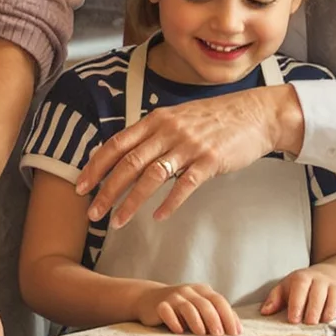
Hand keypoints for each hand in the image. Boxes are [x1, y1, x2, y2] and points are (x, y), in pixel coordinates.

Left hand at [78, 85, 301, 226]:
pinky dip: (169, 202)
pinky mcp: (210, 160)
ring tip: (117, 222)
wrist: (256, 113)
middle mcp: (168, 130)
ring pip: (151, 176)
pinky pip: (185, 184)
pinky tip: (157, 217)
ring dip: (131, 202)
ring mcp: (189, 145)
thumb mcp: (178, 118)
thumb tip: (127, 156)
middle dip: (106, 190)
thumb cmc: (215, 119)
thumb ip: (153, 135)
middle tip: (92, 212)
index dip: (96, 166)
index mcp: (156, 120)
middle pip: (128, 163)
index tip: (80, 185)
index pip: (116, 144)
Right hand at [133, 281, 242, 335]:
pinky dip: (174, 321)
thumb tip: (236, 330)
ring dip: (196, 321)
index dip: (228, 316)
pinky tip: (179, 330)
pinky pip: (167, 312)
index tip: (235, 333)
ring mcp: (174, 297)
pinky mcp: (160, 305)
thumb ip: (216, 314)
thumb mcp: (200, 307)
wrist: (149, 300)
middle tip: (219, 334)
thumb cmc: (182, 308)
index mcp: (203, 290)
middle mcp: (189, 291)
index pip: (219, 301)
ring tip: (201, 333)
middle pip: (204, 304)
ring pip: (187, 307)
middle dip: (214, 319)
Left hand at [262, 269, 335, 324]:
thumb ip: (275, 299)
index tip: (293, 319)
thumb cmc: (303, 286)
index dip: (297, 303)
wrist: (328, 274)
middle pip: (319, 294)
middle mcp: (321, 280)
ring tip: (322, 323)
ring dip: (329, 313)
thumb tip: (265, 312)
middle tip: (309, 323)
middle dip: (314, 310)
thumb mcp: (286, 287)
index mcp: (303, 277)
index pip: (300, 286)